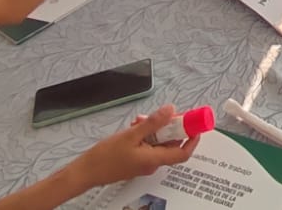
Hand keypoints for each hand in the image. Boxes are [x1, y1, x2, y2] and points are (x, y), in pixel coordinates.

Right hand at [70, 105, 199, 189]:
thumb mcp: (131, 135)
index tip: (195, 125)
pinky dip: (145, 135)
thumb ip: (153, 123)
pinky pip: (148, 145)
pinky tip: (134, 127)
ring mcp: (144, 162)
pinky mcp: (136, 160)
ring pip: (158, 143)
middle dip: (169, 127)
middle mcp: (152, 163)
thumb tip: (171, 110)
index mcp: (154, 160)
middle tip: (163, 114)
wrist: (87, 171)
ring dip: (154, 129)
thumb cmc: (106, 157)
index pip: (183, 153)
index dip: (192, 139)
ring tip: (140, 120)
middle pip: (170, 144)